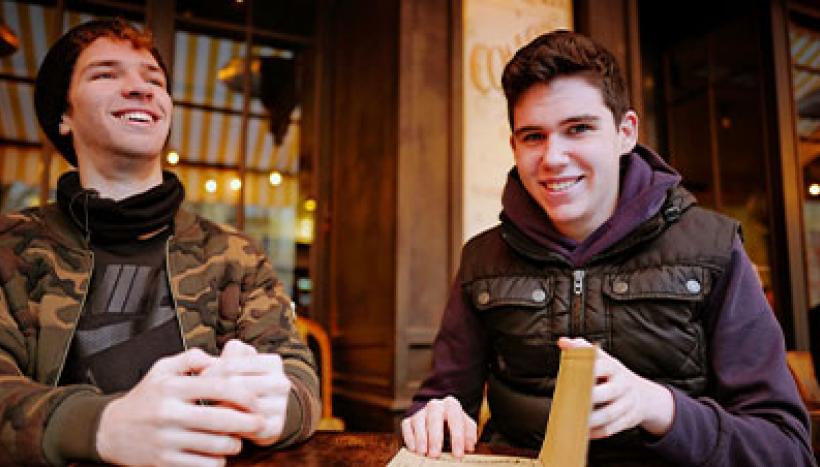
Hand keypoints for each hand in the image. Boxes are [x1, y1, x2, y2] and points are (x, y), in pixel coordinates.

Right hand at [96, 348, 263, 466]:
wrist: (110, 431)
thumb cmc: (145, 397)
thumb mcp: (161, 369)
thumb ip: (191, 358)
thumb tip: (217, 358)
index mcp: (172, 388)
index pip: (219, 387)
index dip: (244, 394)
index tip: (256, 401)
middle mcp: (169, 413)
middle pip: (222, 419)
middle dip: (249, 422)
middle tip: (259, 422)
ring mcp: (167, 440)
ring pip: (216, 445)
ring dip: (234, 444)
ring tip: (236, 439)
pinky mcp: (164, 462)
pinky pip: (203, 465)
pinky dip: (217, 461)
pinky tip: (218, 454)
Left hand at [201, 340, 291, 445]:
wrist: (264, 412)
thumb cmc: (243, 382)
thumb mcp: (235, 364)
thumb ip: (221, 358)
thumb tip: (205, 364)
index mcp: (273, 362)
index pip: (229, 365)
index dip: (208, 373)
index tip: (200, 380)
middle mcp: (281, 383)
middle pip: (234, 387)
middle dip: (212, 393)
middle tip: (201, 398)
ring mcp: (281, 406)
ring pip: (238, 408)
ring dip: (219, 411)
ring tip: (211, 410)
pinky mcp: (276, 427)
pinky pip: (244, 427)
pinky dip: (229, 427)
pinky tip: (223, 425)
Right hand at [401, 396, 476, 458]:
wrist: (438, 412)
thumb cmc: (453, 421)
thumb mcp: (465, 424)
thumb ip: (469, 434)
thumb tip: (470, 446)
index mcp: (451, 405)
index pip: (455, 419)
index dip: (457, 438)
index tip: (458, 454)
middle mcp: (435, 405)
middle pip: (434, 419)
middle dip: (435, 438)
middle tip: (435, 454)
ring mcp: (421, 412)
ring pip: (418, 422)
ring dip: (420, 438)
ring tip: (423, 452)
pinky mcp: (409, 419)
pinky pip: (407, 426)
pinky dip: (409, 438)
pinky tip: (413, 448)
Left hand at [557, 337, 673, 438]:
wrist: (643, 395)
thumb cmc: (611, 375)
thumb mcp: (602, 360)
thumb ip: (581, 350)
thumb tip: (562, 341)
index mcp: (613, 366)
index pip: (600, 366)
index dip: (585, 371)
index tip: (568, 377)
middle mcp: (623, 383)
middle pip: (607, 393)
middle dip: (588, 399)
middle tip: (569, 404)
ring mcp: (628, 402)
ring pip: (610, 414)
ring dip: (591, 420)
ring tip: (574, 422)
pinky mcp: (630, 419)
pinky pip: (614, 428)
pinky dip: (598, 432)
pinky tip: (585, 432)